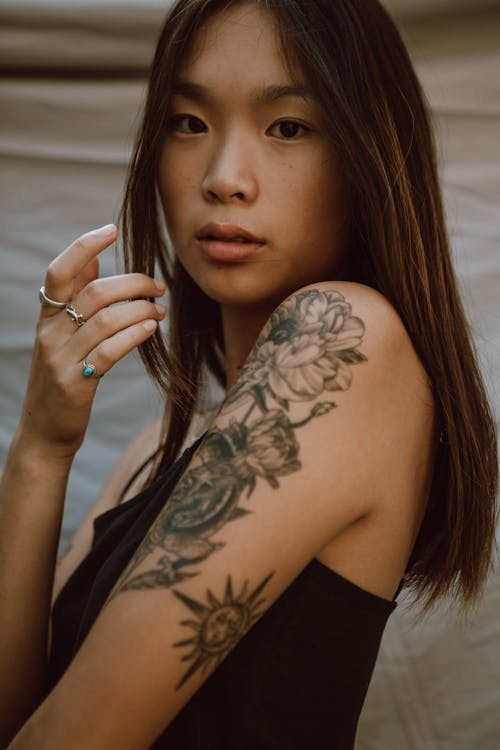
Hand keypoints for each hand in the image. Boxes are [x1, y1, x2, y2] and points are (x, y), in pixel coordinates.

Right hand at [17, 225, 165, 459]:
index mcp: (47, 317)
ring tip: (160, 311)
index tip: (111, 229)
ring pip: (106, 320)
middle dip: (133, 283)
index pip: (60, 271)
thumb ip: (76, 296)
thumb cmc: (63, 375)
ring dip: (140, 309)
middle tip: (158, 286)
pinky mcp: (76, 384)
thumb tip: (93, 257)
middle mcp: (50, 333)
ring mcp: (61, 359)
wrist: (44, 431)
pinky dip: (134, 335)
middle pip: (94, 293)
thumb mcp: (62, 334)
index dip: (84, 246)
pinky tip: (151, 329)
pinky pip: (110, 351)